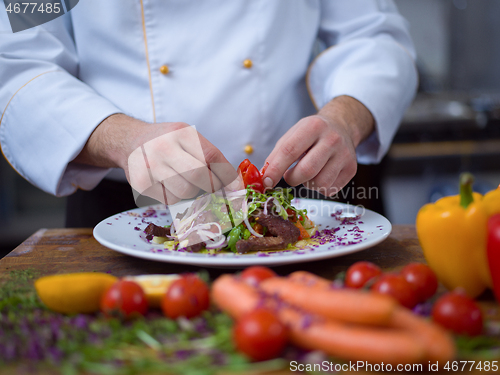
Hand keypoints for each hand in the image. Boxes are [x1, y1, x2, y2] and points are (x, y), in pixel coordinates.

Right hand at [74, 114, 236, 204]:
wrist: (130, 141)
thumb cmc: (166, 141)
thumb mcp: (188, 137)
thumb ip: (210, 156)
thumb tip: (235, 186)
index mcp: (181, 133)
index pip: (212, 156)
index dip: (227, 175)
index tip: (236, 188)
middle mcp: (164, 147)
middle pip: (200, 176)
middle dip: (211, 185)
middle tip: (210, 185)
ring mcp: (151, 166)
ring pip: (186, 192)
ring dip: (192, 192)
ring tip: (185, 181)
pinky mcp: (142, 183)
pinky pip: (170, 200)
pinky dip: (176, 196)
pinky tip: (169, 184)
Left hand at [262, 96, 373, 195]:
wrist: (341, 127)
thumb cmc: (311, 134)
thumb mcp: (293, 135)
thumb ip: (277, 154)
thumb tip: (265, 177)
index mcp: (313, 126)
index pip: (290, 151)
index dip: (275, 169)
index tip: (267, 181)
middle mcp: (332, 139)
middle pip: (307, 170)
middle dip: (292, 179)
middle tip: (289, 176)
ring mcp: (345, 155)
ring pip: (320, 183)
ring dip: (307, 184)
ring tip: (308, 172)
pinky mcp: (352, 169)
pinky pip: (329, 189)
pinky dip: (319, 187)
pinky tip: (321, 174)